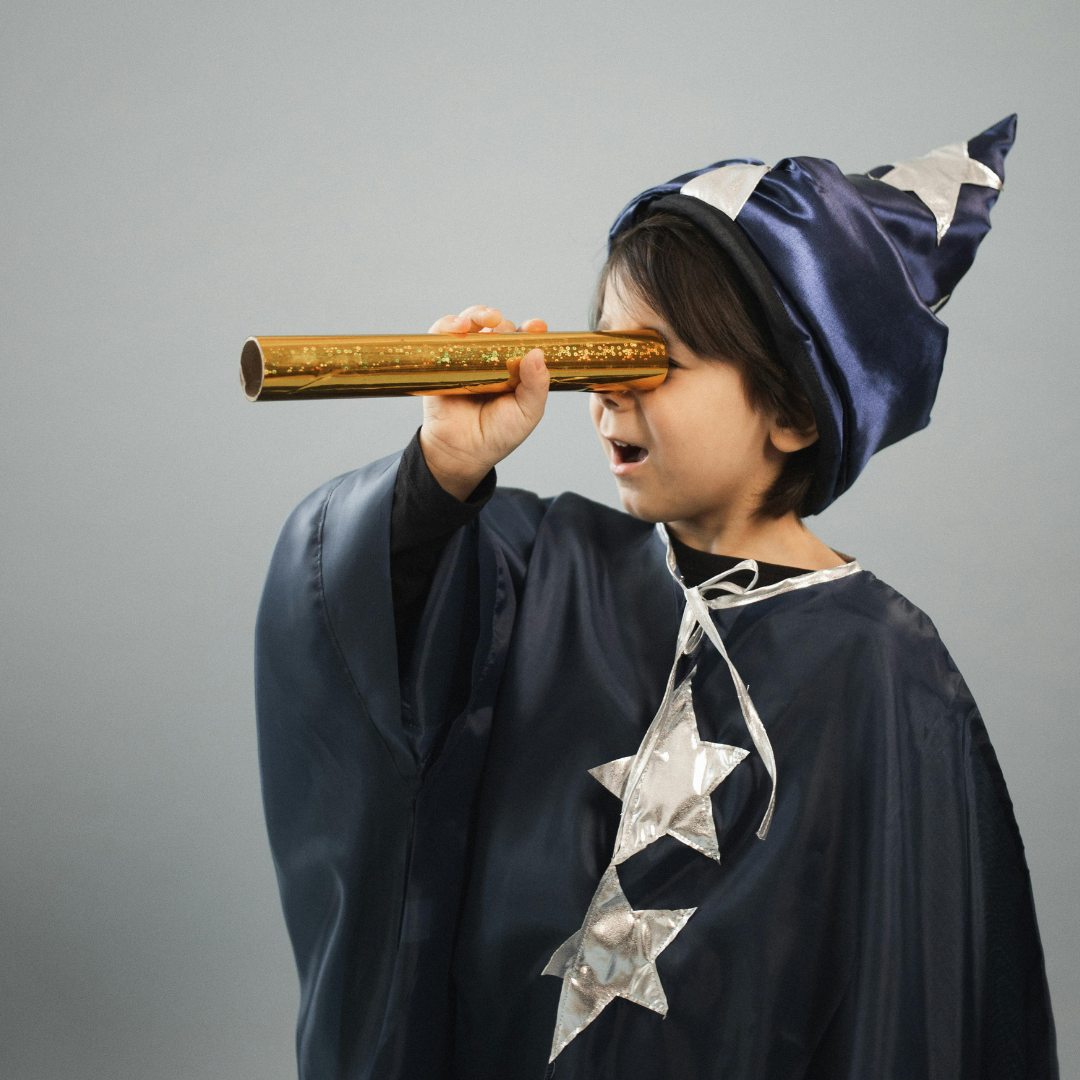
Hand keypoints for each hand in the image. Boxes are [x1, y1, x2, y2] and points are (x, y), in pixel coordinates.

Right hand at [420, 305, 548, 499]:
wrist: (462, 453)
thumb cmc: (498, 435)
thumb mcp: (527, 412)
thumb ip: (536, 386)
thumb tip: (537, 352)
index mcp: (516, 369)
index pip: (525, 342)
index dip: (531, 330)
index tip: (536, 327)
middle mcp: (492, 359)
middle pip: (499, 328)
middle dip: (506, 324)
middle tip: (508, 329)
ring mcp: (467, 357)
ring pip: (473, 323)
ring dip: (480, 313)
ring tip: (489, 318)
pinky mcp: (442, 359)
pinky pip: (443, 334)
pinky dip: (449, 324)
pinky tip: (460, 326)